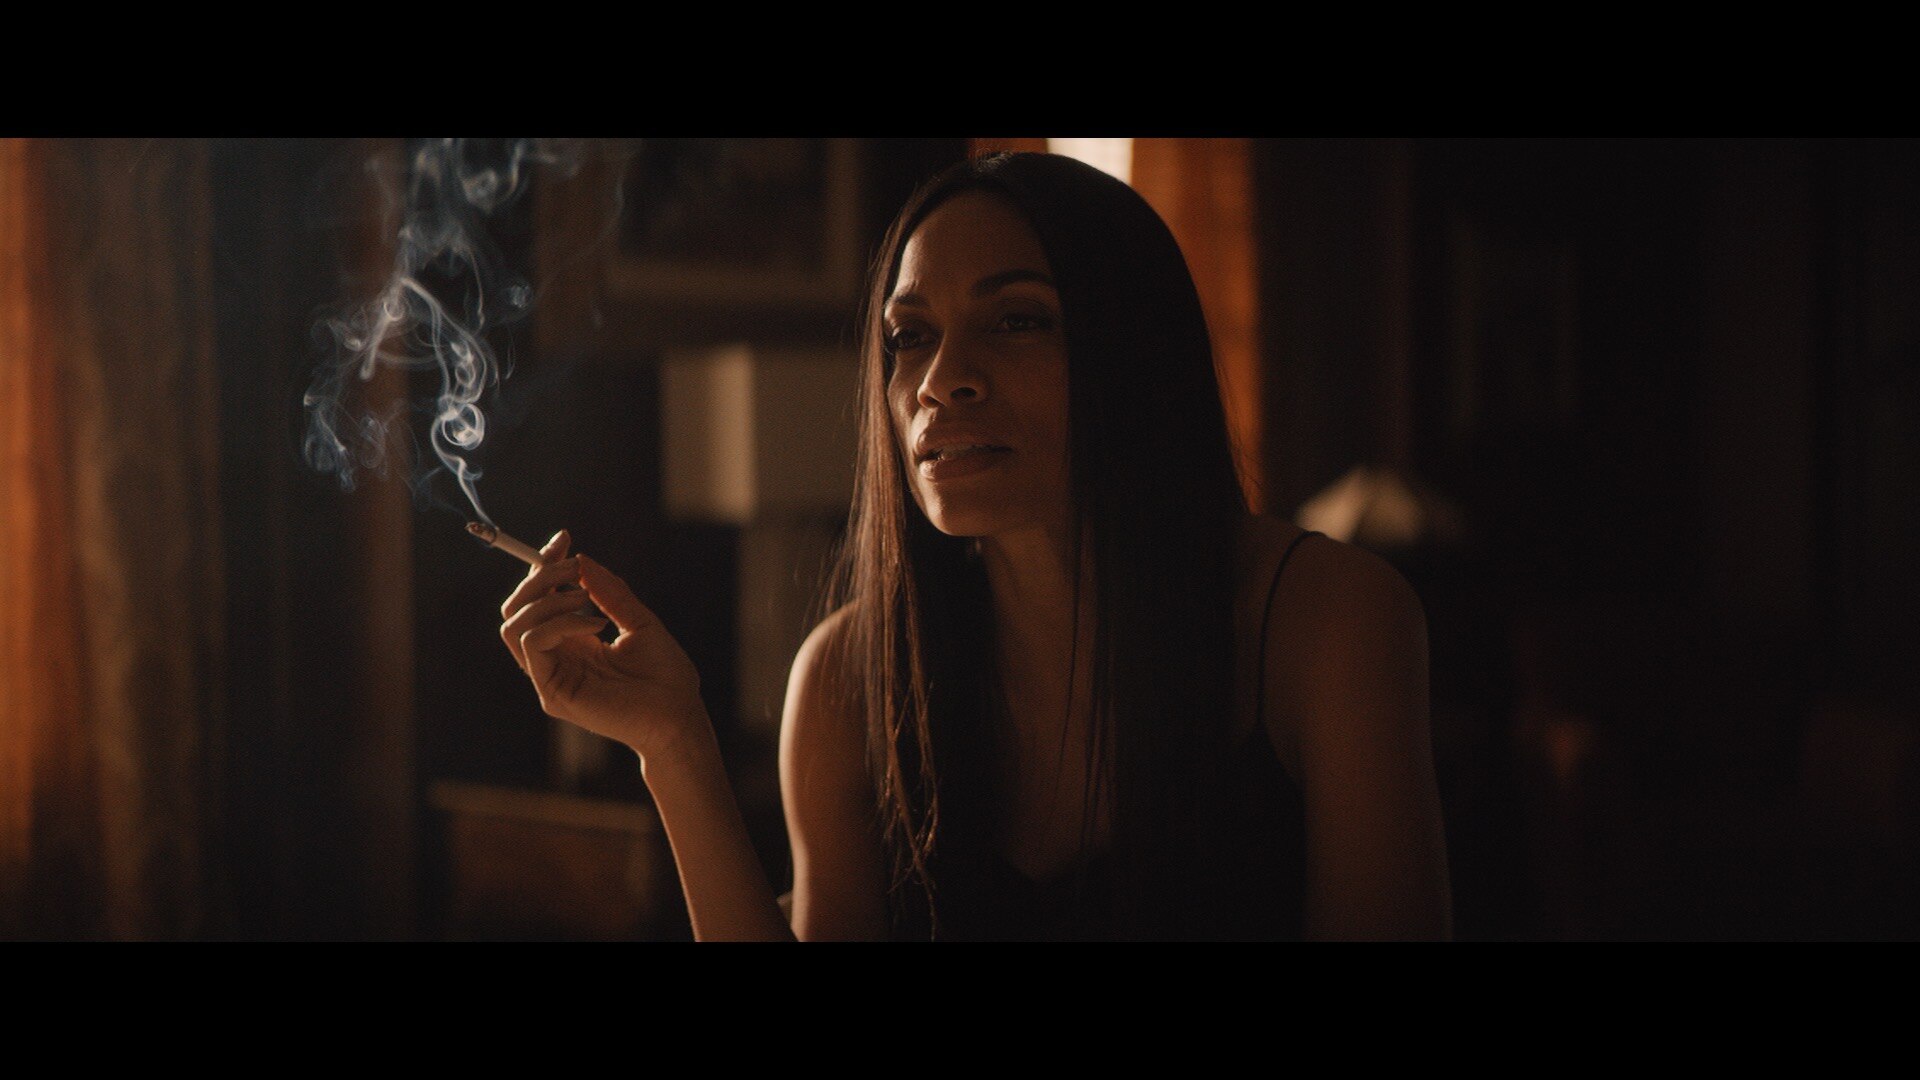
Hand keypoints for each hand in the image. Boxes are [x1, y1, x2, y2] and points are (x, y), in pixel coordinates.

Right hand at [498, 530, 707, 758]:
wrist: (679, 717)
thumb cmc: (665, 675)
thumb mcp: (639, 621)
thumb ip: (611, 593)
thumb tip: (583, 559)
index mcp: (572, 640)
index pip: (539, 598)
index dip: (545, 565)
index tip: (565, 539)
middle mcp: (555, 657)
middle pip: (517, 607)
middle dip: (540, 576)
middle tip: (575, 567)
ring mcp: (550, 676)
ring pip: (514, 624)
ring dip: (547, 599)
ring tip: (586, 597)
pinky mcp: (552, 692)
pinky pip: (532, 644)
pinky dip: (559, 623)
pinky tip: (595, 625)